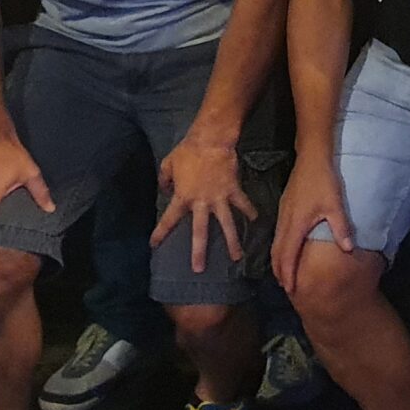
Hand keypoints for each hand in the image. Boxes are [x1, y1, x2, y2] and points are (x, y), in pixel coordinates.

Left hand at [154, 137, 255, 274]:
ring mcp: (220, 198)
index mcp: (183, 197)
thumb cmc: (187, 151)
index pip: (169, 219)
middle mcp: (201, 203)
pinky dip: (249, 211)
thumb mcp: (168, 163)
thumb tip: (165, 189)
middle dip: (198, 251)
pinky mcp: (233, 190)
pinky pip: (243, 203)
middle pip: (200, 232)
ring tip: (237, 257)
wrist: (211, 140)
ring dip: (232, 241)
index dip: (160, 233)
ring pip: (226, 224)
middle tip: (198, 269)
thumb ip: (164, 179)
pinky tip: (255, 220)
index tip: (154, 245)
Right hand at [271, 155, 352, 289]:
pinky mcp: (284, 208)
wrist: (311, 159)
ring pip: (275, 243)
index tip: (290, 289)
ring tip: (283, 275)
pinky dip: (279, 248)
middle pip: (277, 252)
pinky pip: (277, 235)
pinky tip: (285, 251)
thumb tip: (349, 250)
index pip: (288, 255)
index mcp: (296, 224)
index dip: (288, 273)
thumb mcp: (335, 205)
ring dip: (277, 261)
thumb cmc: (324, 181)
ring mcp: (282, 214)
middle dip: (280, 272)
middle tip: (286, 289)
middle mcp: (285, 222)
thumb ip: (341, 228)